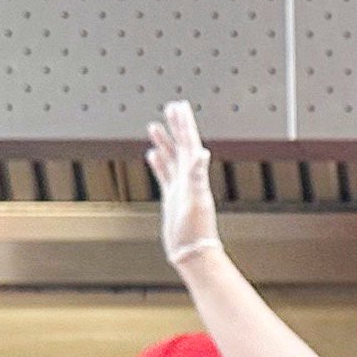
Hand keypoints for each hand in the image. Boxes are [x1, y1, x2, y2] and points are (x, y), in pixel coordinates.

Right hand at [146, 99, 219, 265]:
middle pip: (181, 145)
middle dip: (176, 126)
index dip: (184, 124)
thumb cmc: (196, 228)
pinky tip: (153, 155)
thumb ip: (198, 175)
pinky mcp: (172, 197)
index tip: (179, 106)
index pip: (189, 142)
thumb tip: (202, 152)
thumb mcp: (196, 198)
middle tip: (171, 107)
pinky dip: (159, 163)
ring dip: (165, 141)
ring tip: (155, 126)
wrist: (192, 251)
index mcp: (194, 174)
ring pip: (171, 157)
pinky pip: (164, 174)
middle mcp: (188, 178)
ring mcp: (180, 187)